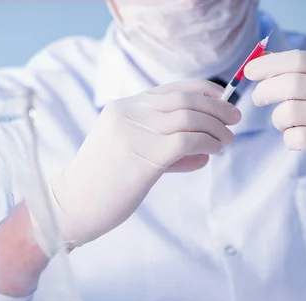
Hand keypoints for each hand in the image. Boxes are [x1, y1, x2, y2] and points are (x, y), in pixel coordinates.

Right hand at [47, 79, 240, 247]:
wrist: (71, 206)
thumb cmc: (100, 185)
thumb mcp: (127, 154)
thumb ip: (162, 148)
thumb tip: (204, 150)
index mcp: (122, 108)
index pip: (170, 89)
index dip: (202, 90)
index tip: (221, 99)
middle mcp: (128, 113)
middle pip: (185, 99)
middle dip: (216, 106)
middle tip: (234, 119)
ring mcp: (135, 132)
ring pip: (190, 117)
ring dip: (216, 127)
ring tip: (227, 140)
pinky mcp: (145, 156)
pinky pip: (188, 139)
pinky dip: (208, 142)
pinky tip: (214, 151)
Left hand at [245, 50, 305, 200]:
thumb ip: (298, 73)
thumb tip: (259, 61)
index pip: (298, 60)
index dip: (269, 65)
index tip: (249, 71)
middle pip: (289, 85)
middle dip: (265, 91)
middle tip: (259, 99)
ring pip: (288, 112)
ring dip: (279, 120)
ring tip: (289, 123)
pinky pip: (294, 137)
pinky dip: (289, 138)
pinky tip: (299, 138)